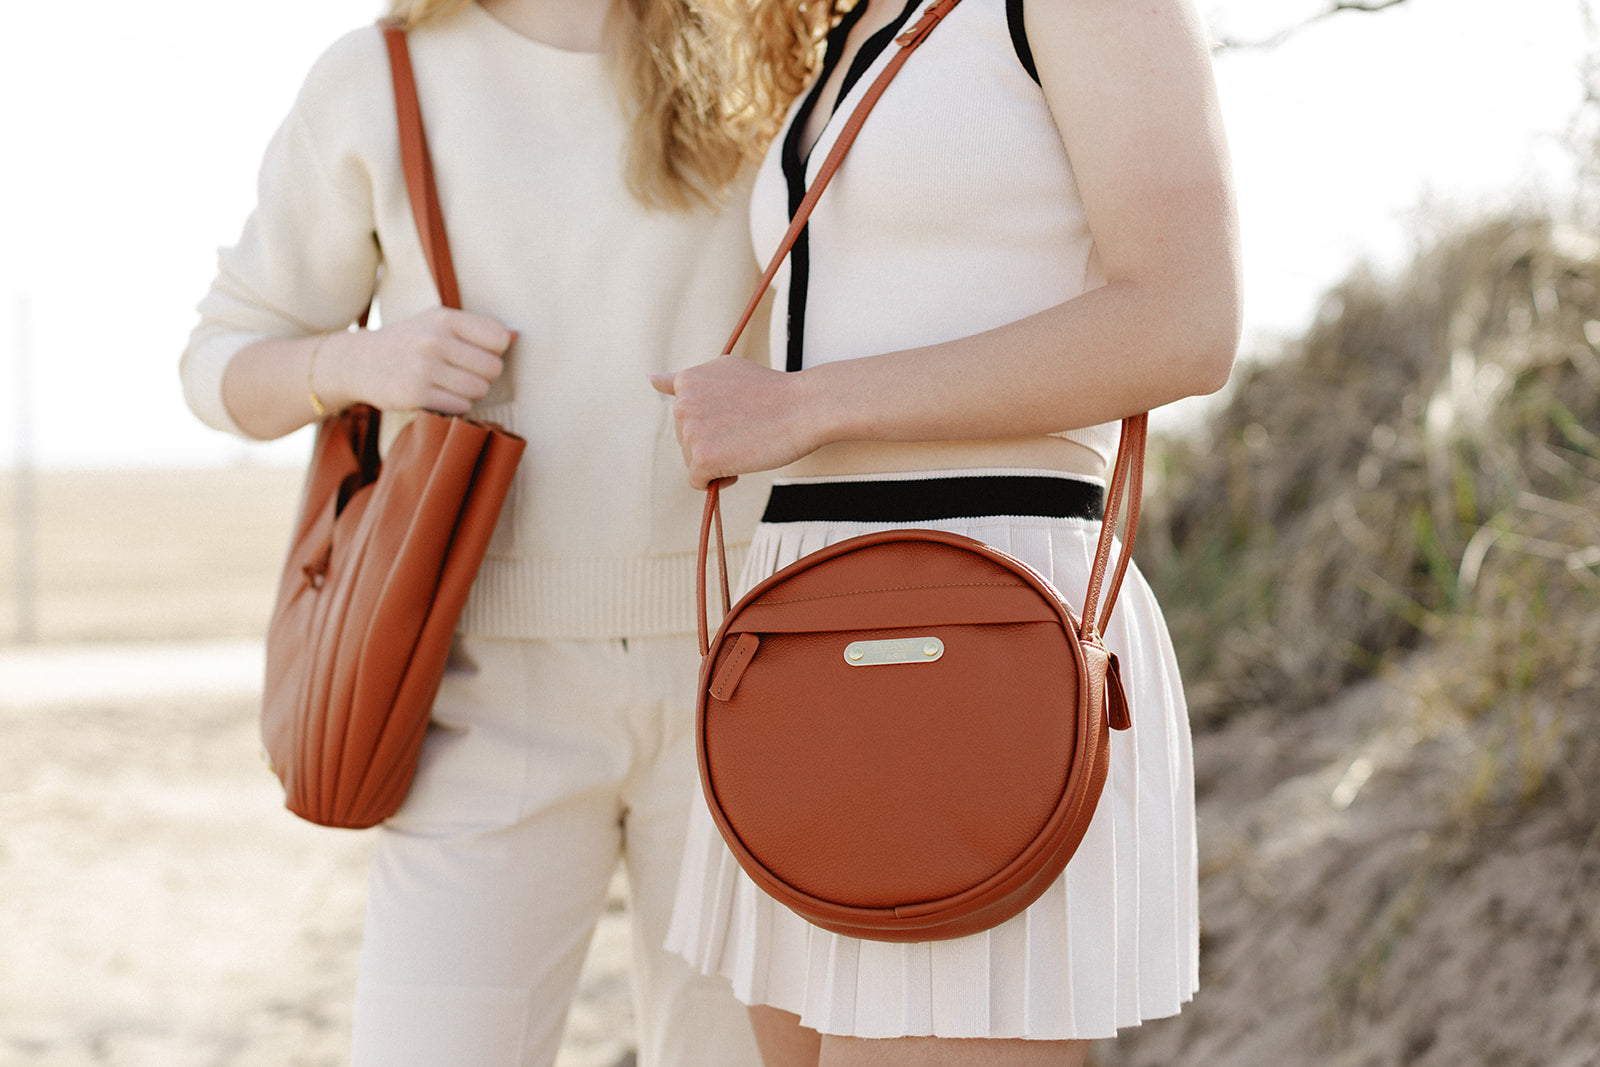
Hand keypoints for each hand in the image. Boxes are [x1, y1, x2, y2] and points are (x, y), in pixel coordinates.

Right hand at [334, 308, 512, 413]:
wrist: (358, 362)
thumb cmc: (408, 342)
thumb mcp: (437, 323)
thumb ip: (476, 329)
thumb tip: (516, 336)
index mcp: (444, 318)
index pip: (499, 338)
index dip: (494, 351)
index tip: (477, 353)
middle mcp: (435, 340)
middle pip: (493, 368)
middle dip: (483, 375)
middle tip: (462, 373)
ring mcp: (424, 368)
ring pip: (479, 390)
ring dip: (470, 393)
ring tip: (450, 385)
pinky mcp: (416, 395)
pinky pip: (461, 407)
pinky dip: (456, 406)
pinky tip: (439, 396)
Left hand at [649, 357, 820, 488]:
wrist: (804, 408)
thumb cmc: (772, 391)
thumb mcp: (725, 369)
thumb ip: (690, 379)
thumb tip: (650, 379)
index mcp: (687, 380)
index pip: (683, 412)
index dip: (709, 419)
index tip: (728, 416)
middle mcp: (682, 404)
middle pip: (687, 440)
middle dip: (713, 441)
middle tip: (747, 429)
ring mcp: (691, 432)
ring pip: (693, 461)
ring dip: (718, 460)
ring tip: (746, 443)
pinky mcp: (702, 458)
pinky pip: (699, 481)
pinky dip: (717, 480)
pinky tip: (738, 466)